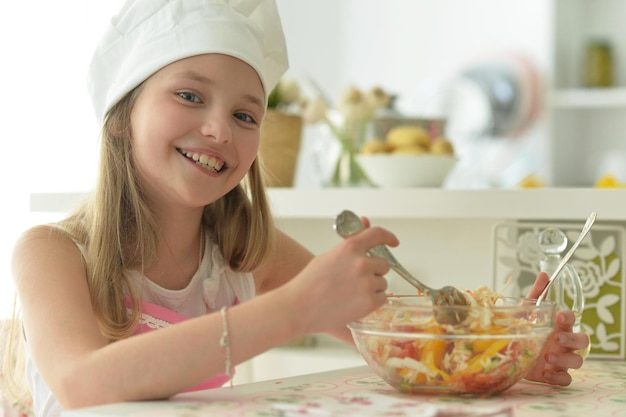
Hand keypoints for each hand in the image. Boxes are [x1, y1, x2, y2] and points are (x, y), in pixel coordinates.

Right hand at [284, 217, 397, 334]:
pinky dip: (372, 302)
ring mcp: (367, 283)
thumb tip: (366, 221)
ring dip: (372, 288)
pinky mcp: (369, 302)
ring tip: (350, 294)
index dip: (388, 237)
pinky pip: (382, 298)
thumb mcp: (329, 256)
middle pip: (383, 264)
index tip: (393, 242)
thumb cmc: (309, 282)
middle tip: (355, 281)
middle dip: (374, 271)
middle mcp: (361, 263)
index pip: (378, 234)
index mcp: (350, 247)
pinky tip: (354, 304)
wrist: (298, 308)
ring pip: (383, 283)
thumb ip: (351, 242)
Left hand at [523, 272, 588, 385]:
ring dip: (565, 360)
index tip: (560, 315)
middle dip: (573, 340)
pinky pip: (566, 379)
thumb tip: (544, 274)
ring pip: (578, 361)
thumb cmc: (523, 329)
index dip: (569, 317)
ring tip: (546, 358)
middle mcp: (563, 342)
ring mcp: (561, 358)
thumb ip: (537, 294)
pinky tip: (546, 373)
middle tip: (556, 339)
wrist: (508, 353)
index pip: (571, 319)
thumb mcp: (526, 311)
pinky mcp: (554, 374)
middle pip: (583, 341)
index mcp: (558, 325)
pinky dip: (559, 378)